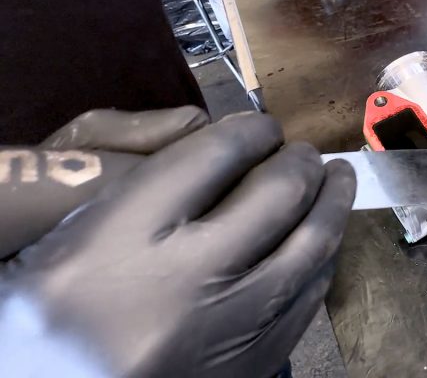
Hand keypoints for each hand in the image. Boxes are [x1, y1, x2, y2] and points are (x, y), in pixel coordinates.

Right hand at [0, 113, 355, 377]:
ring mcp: (219, 335)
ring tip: (336, 178)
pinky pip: (305, 303)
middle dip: (298, 161)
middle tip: (302, 151)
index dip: (248, 130)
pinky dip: (321, 261)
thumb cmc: (35, 321)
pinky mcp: (245, 370)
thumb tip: (209, 137)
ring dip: (331, 203)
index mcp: (112, 242)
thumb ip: (126, 179)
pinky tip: (321, 240)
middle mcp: (175, 288)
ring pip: (307, 249)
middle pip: (274, 196)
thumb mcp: (47, 237)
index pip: (212, 156)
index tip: (259, 127)